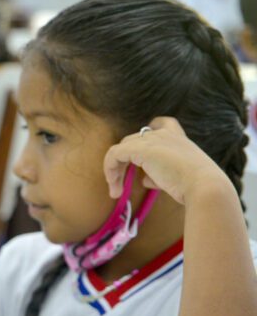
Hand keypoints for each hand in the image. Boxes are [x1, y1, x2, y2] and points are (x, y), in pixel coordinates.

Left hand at [103, 117, 230, 204]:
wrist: (205, 186)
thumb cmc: (196, 187)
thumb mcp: (178, 177)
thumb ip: (159, 174)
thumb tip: (144, 179)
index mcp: (178, 138)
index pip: (162, 123)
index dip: (149, 132)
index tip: (142, 149)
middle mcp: (164, 134)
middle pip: (134, 142)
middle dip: (124, 164)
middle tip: (120, 187)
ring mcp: (152, 139)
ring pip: (122, 149)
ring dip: (115, 171)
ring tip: (116, 192)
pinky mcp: (140, 149)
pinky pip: (114, 154)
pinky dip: (110, 170)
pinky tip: (115, 188)